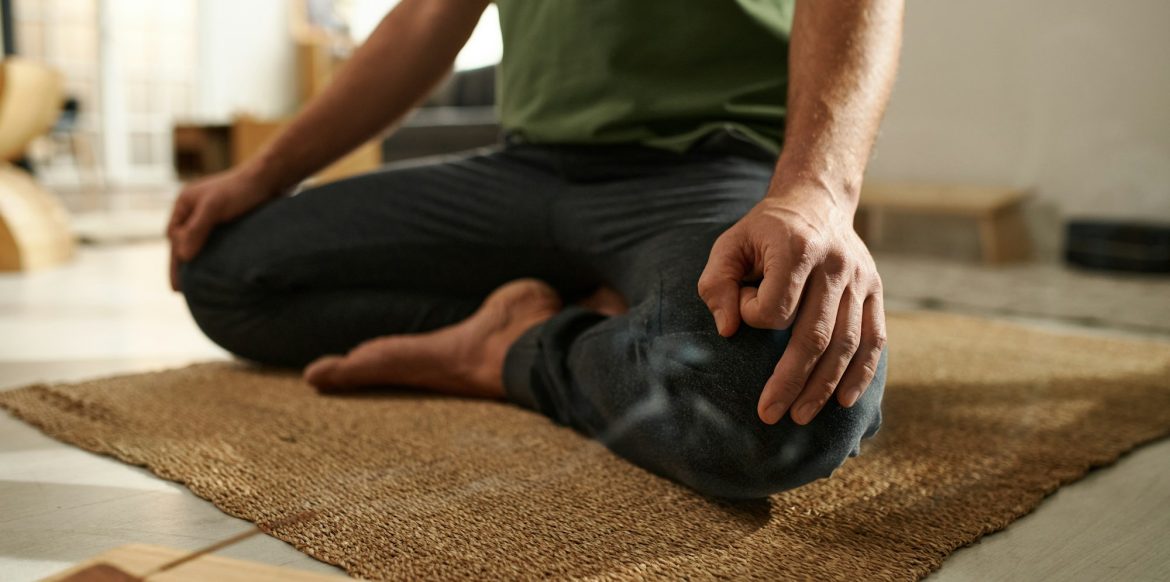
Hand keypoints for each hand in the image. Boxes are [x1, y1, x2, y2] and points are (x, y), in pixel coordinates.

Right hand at [166, 165, 281, 291]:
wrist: (270, 179)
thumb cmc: (241, 190)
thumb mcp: (215, 208)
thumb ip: (197, 229)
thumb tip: (183, 256)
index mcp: (185, 203)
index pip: (174, 237)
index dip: (175, 260)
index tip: (178, 284)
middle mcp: (195, 209)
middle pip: (184, 242)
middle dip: (182, 264)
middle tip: (181, 291)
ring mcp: (212, 215)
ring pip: (200, 243)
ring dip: (198, 262)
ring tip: (199, 287)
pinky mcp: (229, 221)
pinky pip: (216, 243)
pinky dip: (214, 257)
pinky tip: (218, 272)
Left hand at [697, 184, 885, 425]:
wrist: (816, 202)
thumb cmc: (764, 231)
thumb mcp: (730, 245)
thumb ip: (718, 284)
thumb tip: (727, 330)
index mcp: (797, 248)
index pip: (777, 305)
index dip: (754, 318)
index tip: (743, 312)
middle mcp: (835, 264)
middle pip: (815, 335)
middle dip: (791, 380)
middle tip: (769, 414)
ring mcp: (861, 279)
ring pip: (847, 343)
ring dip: (823, 385)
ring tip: (800, 416)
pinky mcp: (875, 291)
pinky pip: (874, 339)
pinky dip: (861, 374)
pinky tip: (843, 401)